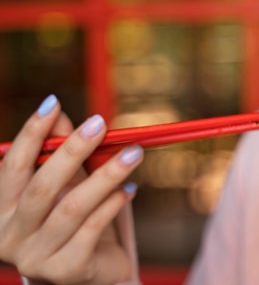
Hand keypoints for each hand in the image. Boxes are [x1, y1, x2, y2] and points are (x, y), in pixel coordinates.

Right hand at [0, 95, 143, 284]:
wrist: (96, 275)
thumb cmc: (78, 223)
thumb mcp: (68, 186)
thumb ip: (61, 153)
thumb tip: (61, 113)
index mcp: (2, 211)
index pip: (13, 166)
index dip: (32, 134)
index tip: (54, 103)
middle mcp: (10, 237)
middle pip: (42, 186)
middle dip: (72, 150)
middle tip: (100, 123)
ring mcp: (34, 259)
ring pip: (72, 207)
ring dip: (106, 175)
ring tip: (133, 153)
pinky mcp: (65, 272)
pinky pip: (92, 230)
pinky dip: (113, 205)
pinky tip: (130, 189)